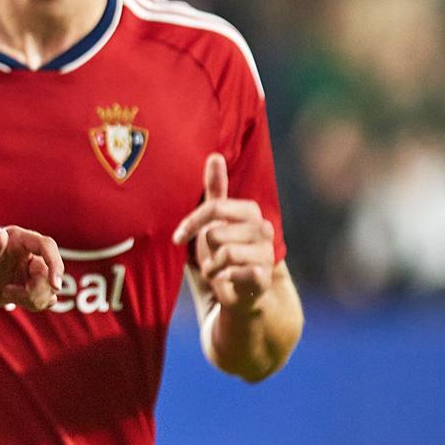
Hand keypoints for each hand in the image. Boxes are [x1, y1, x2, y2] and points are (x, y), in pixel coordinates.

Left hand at [0, 226, 62, 311]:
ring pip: (50, 286)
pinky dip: (35, 303)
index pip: (47, 246)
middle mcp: (25, 252)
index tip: (55, 285)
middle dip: (37, 287)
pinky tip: (10, 301)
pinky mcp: (25, 286)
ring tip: (5, 296)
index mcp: (15, 239)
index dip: (55, 264)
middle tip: (8, 294)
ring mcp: (26, 270)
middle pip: (51, 270)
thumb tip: (2, 235)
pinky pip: (46, 297)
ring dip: (34, 297)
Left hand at [173, 152, 274, 311]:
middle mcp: (263, 229)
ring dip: (211, 266)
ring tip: (216, 268)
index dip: (191, 223)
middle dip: (204, 247)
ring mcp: (267, 253)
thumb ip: (215, 189)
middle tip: (209, 255)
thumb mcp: (215, 218)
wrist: (240, 289)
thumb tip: (214, 155)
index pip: (214, 207)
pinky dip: (222, 278)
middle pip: (216, 233)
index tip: (178, 236)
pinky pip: (235, 272)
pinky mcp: (265, 276)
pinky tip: (225, 279)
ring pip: (225, 253)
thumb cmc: (223, 248)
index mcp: (250, 211)